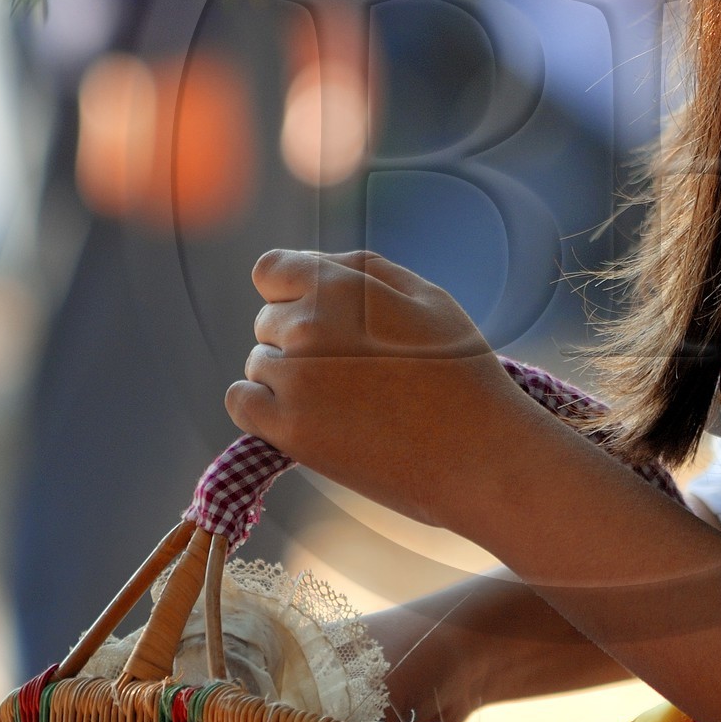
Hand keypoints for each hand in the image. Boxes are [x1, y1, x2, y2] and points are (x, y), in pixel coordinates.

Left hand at [225, 249, 532, 529]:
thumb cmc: (461, 372)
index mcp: (338, 285)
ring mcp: (294, 379)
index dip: (293, 290)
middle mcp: (306, 325)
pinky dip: (262, 406)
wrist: (480, 455)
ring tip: (344, 399)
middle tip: (352, 367)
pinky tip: (304, 415)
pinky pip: (241, 402)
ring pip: (259, 363)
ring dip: (288, 375)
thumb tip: (311, 266)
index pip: (270, 271)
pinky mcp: (288, 431)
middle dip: (298, 337)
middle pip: (268, 320)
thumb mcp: (426, 297)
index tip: (321, 315)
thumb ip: (362, 270)